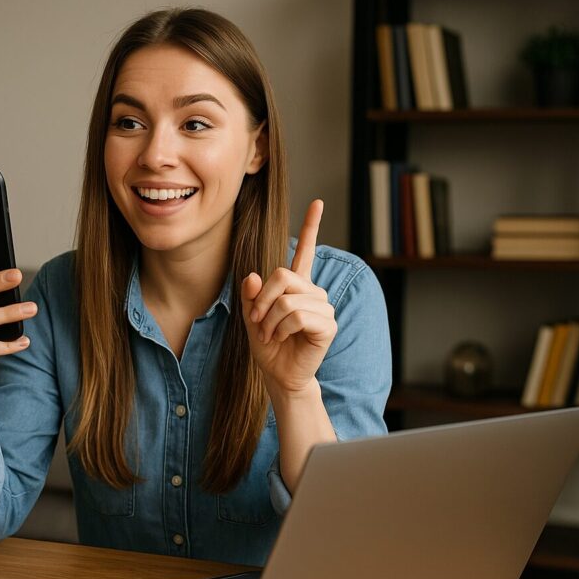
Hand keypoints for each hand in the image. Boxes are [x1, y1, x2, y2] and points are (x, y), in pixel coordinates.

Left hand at [240, 199, 336, 396]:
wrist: (279, 375)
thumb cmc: (268, 347)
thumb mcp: (251, 318)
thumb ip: (251, 296)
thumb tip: (253, 276)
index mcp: (297, 286)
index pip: (306, 252)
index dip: (311, 226)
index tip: (317, 202)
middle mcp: (313, 292)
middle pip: (282, 275)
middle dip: (262, 300)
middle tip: (258, 321)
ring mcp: (323, 307)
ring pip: (287, 298)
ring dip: (270, 320)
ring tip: (270, 334)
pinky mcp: (327, 325)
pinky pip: (297, 315)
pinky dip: (281, 328)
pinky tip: (283, 338)